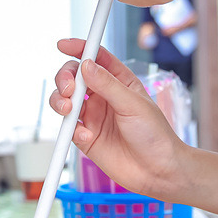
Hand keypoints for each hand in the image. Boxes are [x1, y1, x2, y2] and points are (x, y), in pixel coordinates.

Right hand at [51, 38, 185, 198]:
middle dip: (64, 79)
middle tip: (68, 89)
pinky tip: (86, 136)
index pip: (96, 58)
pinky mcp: (85, 137)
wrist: (158, 172)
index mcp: (119, 82)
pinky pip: (68, 128)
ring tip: (67, 111)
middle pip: (74, 77)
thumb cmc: (155, 135)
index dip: (79, 48)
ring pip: (64, 100)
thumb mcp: (133, 105)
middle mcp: (103, 97)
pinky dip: (70, 130)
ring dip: (59, 101)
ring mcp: (93, 117)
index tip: (63, 45)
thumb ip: (108, 85)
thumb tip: (85, 65)